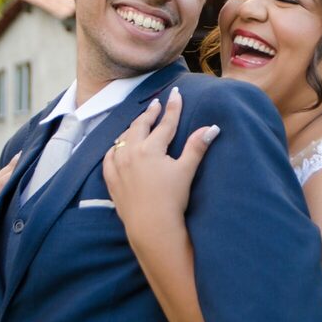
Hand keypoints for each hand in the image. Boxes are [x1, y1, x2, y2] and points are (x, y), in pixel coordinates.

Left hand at [103, 87, 219, 238]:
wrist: (151, 227)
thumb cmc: (171, 199)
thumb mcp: (186, 171)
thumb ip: (197, 147)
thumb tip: (212, 128)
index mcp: (151, 148)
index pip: (166, 123)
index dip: (173, 108)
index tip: (176, 94)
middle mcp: (132, 152)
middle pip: (141, 126)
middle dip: (150, 113)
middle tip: (156, 104)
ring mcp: (119, 166)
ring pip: (123, 139)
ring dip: (132, 128)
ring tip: (138, 123)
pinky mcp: (112, 180)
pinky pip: (109, 157)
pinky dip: (115, 148)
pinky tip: (117, 147)